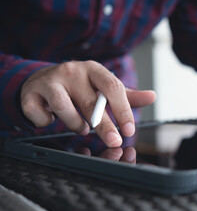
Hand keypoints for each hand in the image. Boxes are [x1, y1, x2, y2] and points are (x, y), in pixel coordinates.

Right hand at [21, 60, 155, 146]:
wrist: (42, 80)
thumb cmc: (79, 86)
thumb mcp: (103, 87)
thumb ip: (127, 95)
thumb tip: (152, 97)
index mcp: (93, 69)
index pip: (112, 87)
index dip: (122, 110)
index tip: (129, 130)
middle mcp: (71, 71)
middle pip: (90, 102)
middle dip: (104, 126)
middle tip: (114, 141)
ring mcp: (49, 82)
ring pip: (64, 109)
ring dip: (75, 124)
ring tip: (80, 127)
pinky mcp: (30, 94)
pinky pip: (40, 116)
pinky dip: (47, 123)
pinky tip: (51, 120)